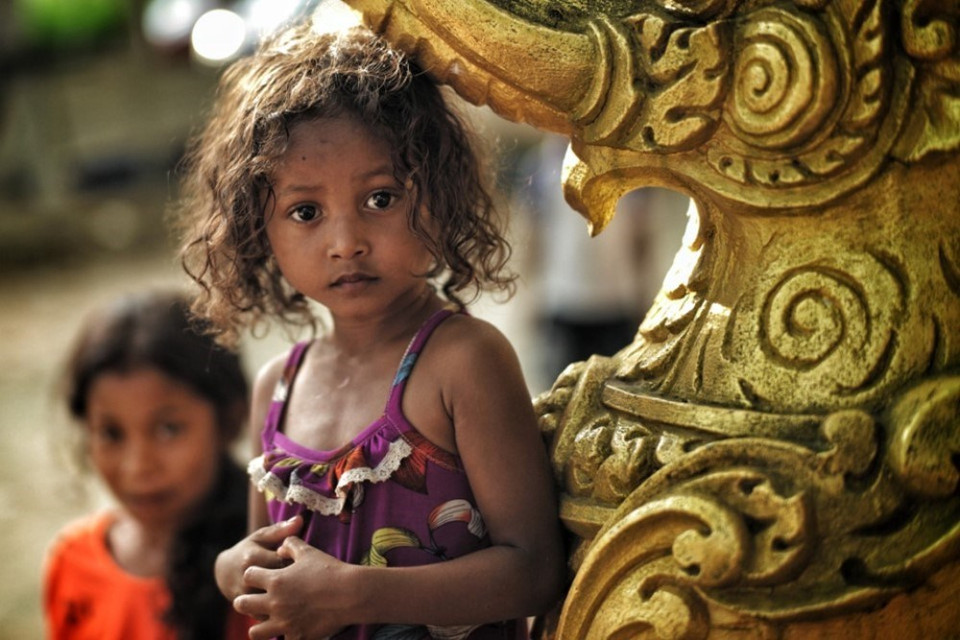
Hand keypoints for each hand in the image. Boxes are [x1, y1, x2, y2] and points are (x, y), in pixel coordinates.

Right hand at [214, 516, 303, 601]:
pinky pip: (271, 613)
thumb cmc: (249, 549)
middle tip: (305, 576)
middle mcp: (247, 579)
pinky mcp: (248, 610)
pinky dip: (283, 609)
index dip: (297, 560)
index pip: (283, 559)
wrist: (224, 572)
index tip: (303, 559)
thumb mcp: (261, 537)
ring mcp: (247, 597)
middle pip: (281, 581)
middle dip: (296, 579)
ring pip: (276, 599)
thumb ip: (281, 530)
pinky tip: (291, 600)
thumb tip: (300, 519)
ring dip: (291, 596)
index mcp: (252, 558)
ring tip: (299, 588)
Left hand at [234, 536, 352, 639]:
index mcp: (275, 580)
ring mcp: (284, 623)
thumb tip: (280, 548)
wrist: (350, 594)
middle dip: (246, 601)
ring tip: (268, 619)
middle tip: (257, 599)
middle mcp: (274, 603)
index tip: (262, 575)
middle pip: (242, 604)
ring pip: (254, 632)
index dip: (253, 574)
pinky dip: (284, 635)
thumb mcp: (309, 552)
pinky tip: (292, 628)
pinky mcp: (296, 636)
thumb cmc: (329, 570)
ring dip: (259, 625)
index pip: (248, 576)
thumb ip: (290, 545)